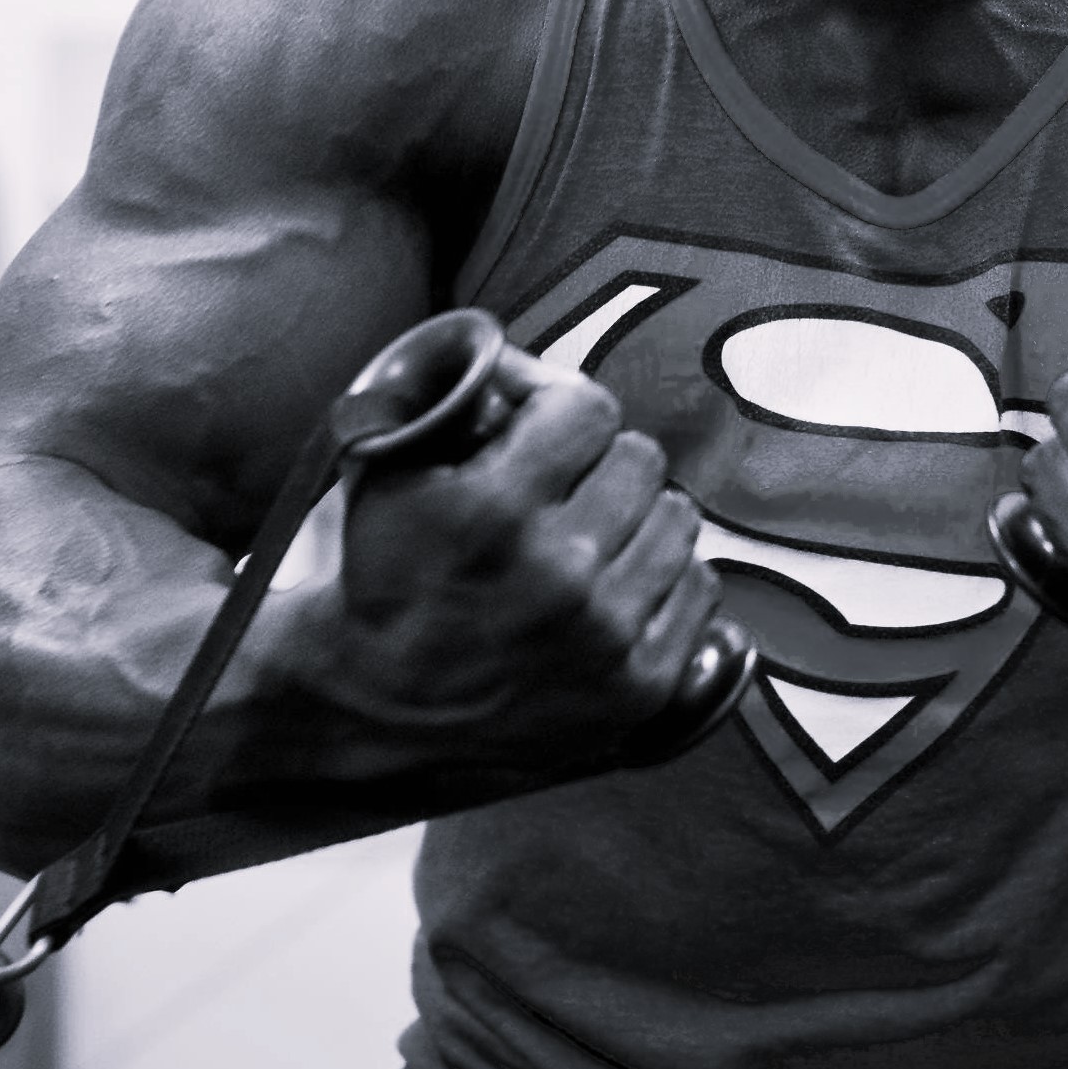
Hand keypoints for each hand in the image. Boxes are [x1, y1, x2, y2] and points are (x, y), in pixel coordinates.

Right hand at [321, 343, 721, 777]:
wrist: (368, 707)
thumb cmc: (377, 579)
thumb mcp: (388, 472)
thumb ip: (459, 401)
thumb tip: (531, 361)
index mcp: (494, 512)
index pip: (590, 408)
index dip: (563, 409)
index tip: (543, 430)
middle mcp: (559, 574)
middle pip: (642, 459)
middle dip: (601, 462)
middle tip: (567, 489)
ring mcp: (605, 637)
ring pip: (679, 520)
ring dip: (639, 519)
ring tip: (593, 540)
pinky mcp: (639, 687)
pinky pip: (700, 590)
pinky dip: (664, 582)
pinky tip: (616, 590)